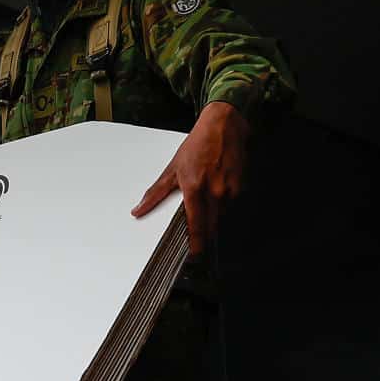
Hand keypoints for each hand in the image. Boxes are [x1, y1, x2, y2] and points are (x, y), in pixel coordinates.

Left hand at [131, 100, 248, 257]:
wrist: (223, 125)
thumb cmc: (197, 145)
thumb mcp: (173, 168)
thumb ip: (156, 193)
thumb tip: (138, 210)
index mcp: (194, 188)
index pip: (196, 225)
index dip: (195, 243)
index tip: (193, 255)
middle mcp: (214, 191)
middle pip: (211, 226)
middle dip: (204, 237)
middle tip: (198, 245)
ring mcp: (229, 189)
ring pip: (221, 215)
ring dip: (214, 217)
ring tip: (206, 203)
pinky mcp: (241, 186)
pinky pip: (230, 204)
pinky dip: (223, 204)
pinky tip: (217, 192)